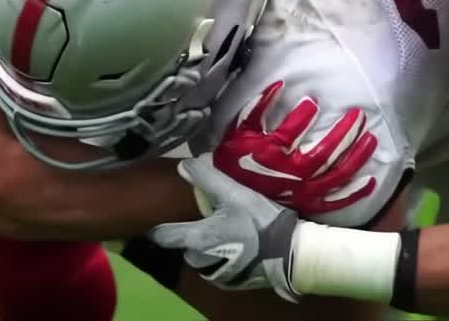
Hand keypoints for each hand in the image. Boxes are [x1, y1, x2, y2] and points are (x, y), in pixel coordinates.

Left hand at [151, 153, 303, 301]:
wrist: (291, 254)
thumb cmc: (260, 222)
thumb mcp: (235, 194)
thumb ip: (207, 178)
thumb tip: (183, 166)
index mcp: (198, 238)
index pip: (164, 236)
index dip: (157, 228)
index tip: (157, 219)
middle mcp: (202, 260)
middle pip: (185, 247)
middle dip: (190, 236)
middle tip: (204, 221)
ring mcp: (217, 275)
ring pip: (201, 260)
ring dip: (206, 250)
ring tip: (222, 234)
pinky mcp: (232, 283)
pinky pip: (217, 270)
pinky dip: (221, 260)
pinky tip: (236, 249)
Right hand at [214, 80, 376, 215]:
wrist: (231, 194)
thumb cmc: (236, 158)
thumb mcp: (240, 128)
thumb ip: (258, 106)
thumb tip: (278, 85)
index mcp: (272, 154)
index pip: (292, 132)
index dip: (304, 115)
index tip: (313, 101)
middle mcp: (292, 174)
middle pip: (325, 153)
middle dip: (345, 132)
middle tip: (359, 115)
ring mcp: (304, 191)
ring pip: (336, 174)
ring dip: (356, 156)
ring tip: (371, 139)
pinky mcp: (309, 203)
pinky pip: (335, 201)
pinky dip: (353, 193)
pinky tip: (370, 180)